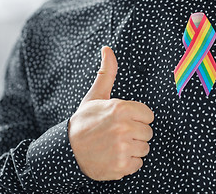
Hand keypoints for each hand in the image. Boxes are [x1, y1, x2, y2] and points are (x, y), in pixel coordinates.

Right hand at [68, 46, 153, 180]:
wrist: (67, 150)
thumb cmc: (84, 121)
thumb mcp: (95, 95)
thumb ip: (107, 72)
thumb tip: (107, 48)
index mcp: (121, 108)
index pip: (149, 115)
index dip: (137, 118)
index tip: (123, 120)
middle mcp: (124, 128)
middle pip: (148, 133)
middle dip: (136, 134)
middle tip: (116, 134)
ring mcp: (123, 148)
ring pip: (144, 149)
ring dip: (132, 149)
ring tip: (114, 145)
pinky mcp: (122, 166)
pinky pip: (138, 164)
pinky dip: (128, 163)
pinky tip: (114, 157)